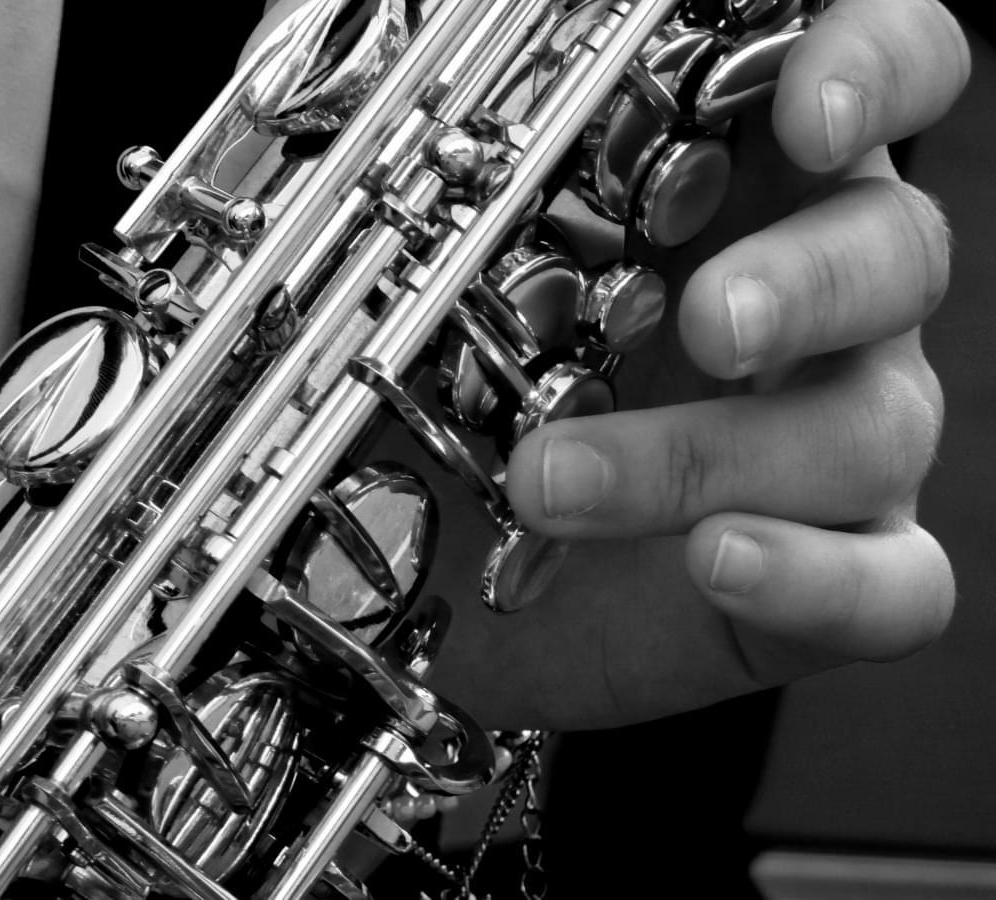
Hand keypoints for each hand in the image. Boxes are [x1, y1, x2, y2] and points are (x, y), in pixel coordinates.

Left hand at [432, 0, 968, 728]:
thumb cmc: (464, 374)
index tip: (809, 108)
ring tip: (558, 480)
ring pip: (873, 426)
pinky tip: (717, 558)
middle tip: (708, 324)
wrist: (457, 551)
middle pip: (896, 255)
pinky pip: (894, 584)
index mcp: (748, 189)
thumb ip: (442, 115)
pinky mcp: (826, 570)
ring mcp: (832, 438)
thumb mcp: (440, 229)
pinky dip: (817, 576)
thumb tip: (396, 36)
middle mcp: (816, 300)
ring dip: (718, 454)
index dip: (877, 71)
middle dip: (809, 285)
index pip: (879, 83)